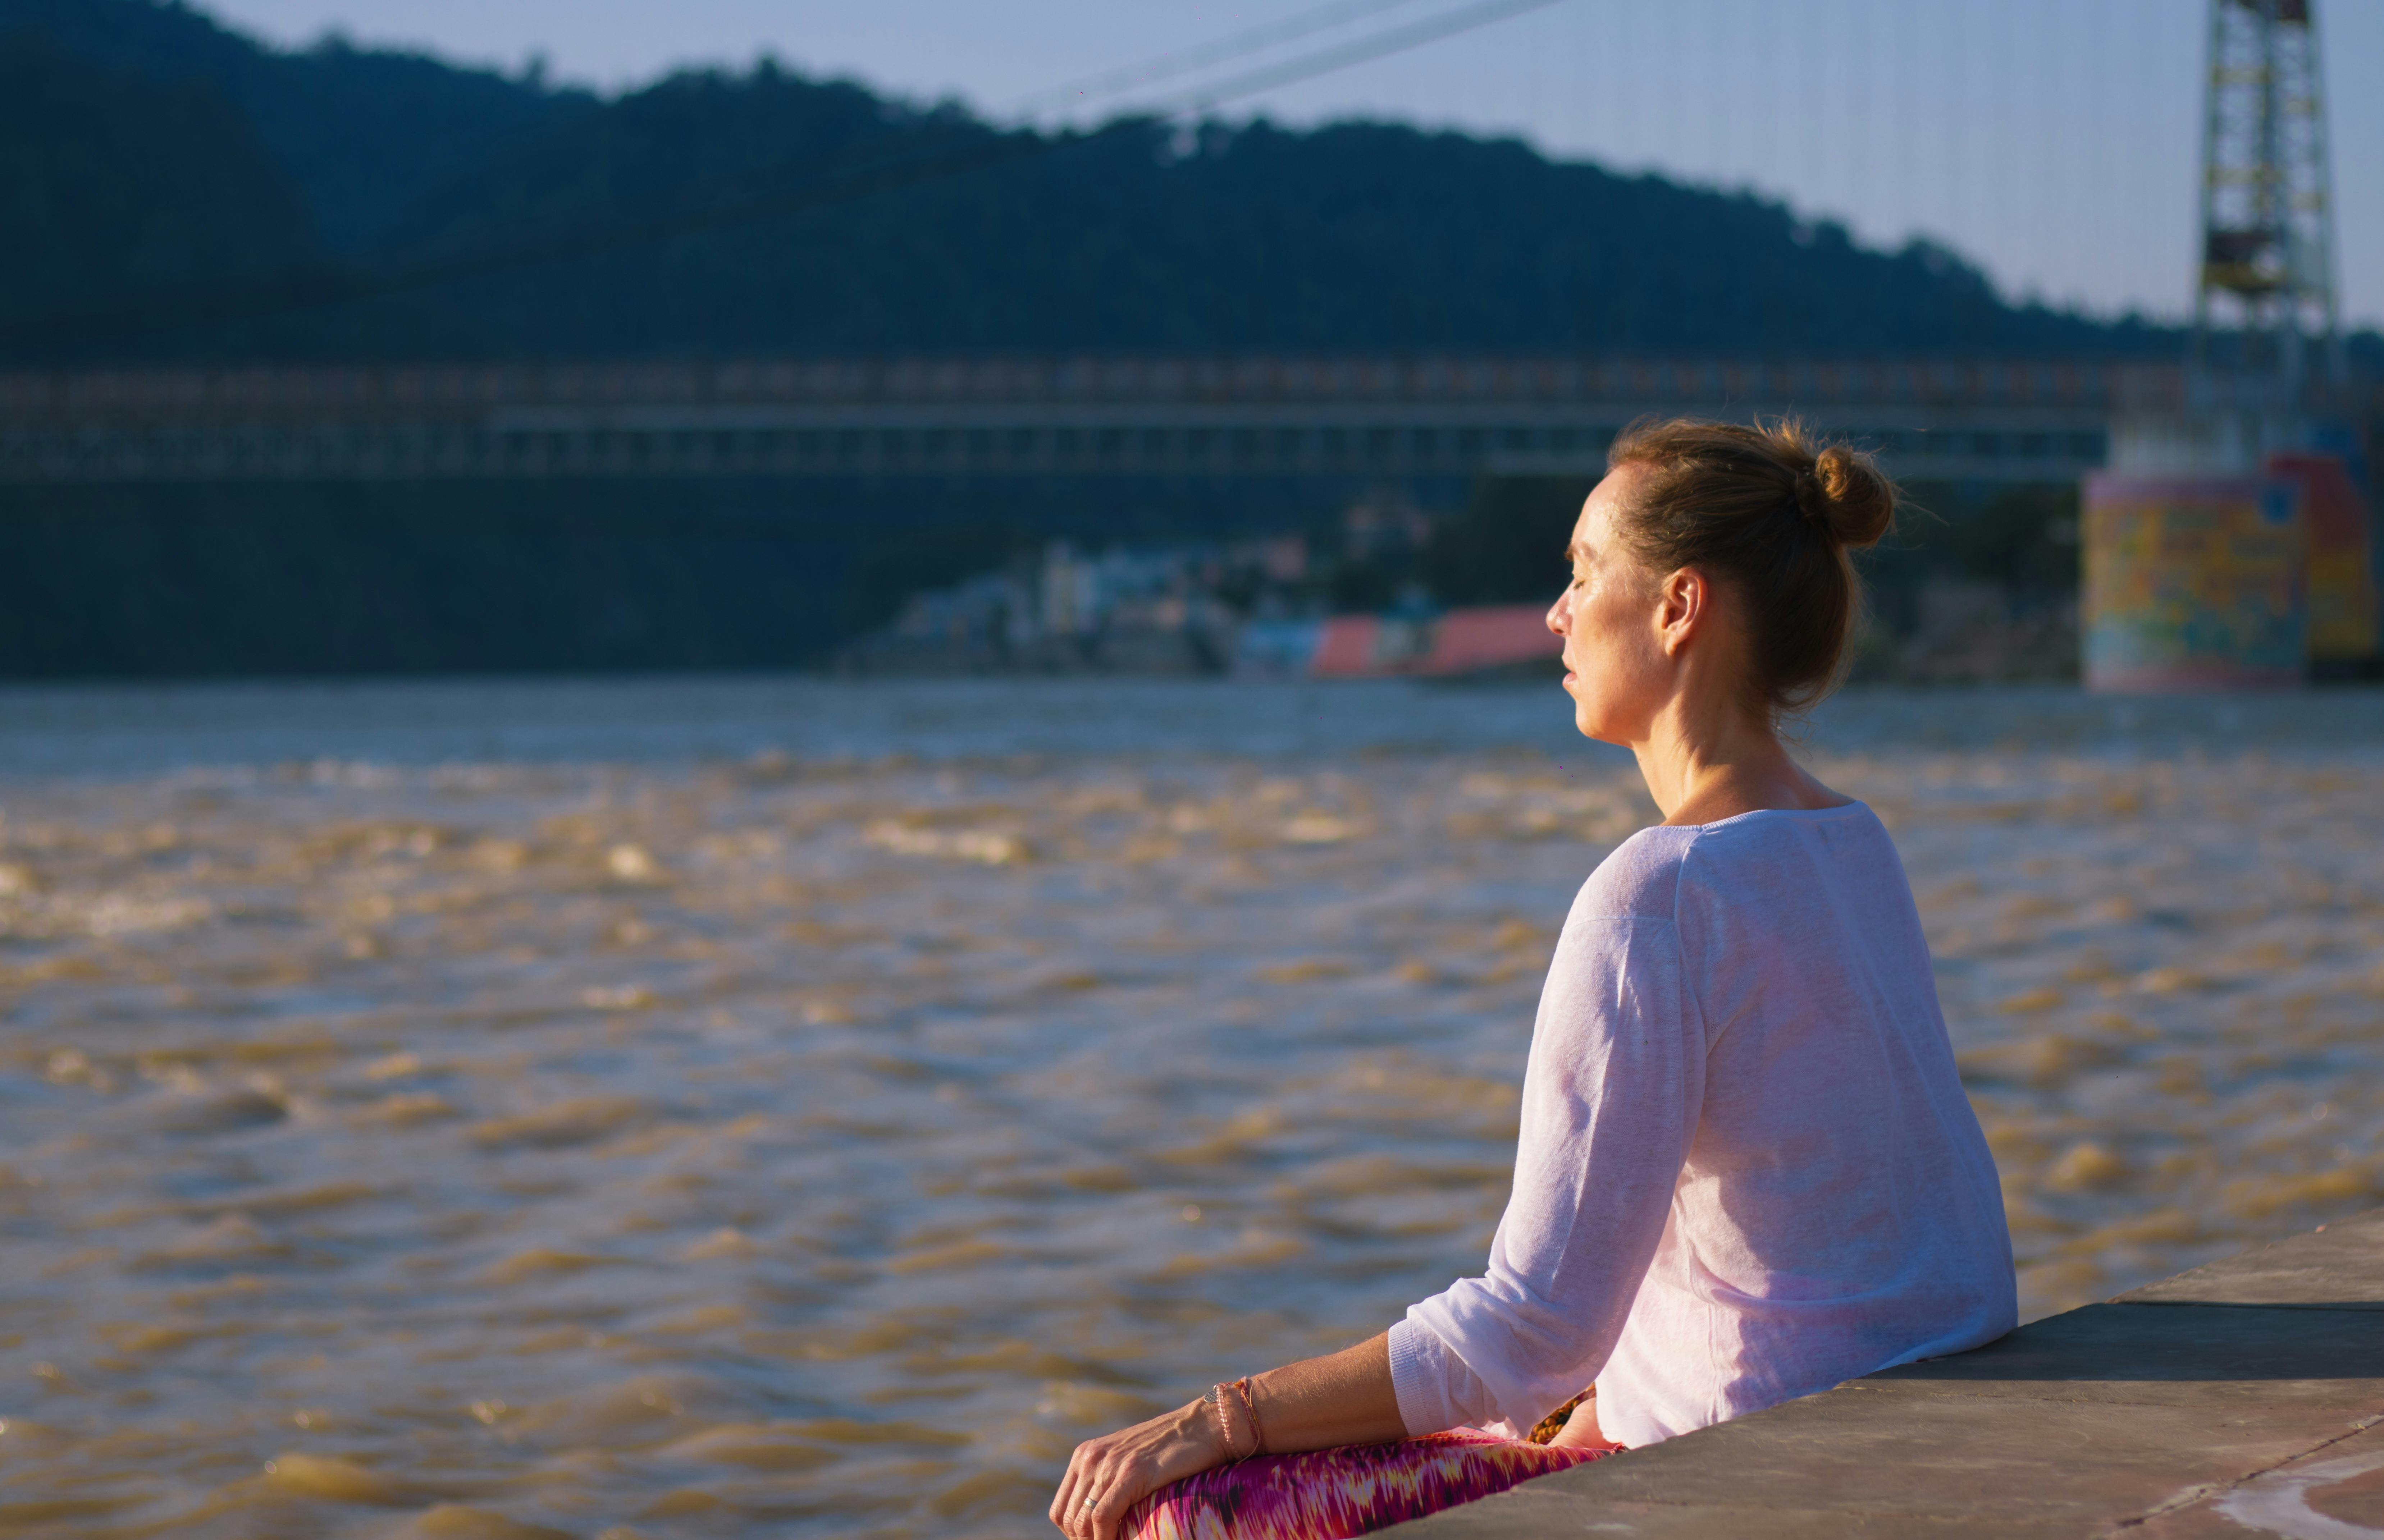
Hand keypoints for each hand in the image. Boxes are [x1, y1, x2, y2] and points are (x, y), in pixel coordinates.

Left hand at [1049, 1398, 1228, 1539]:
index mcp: (1085, 1455)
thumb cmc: (1173, 1450)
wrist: (1204, 1426)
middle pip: (1068, 1519)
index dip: (1073, 1535)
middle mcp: (1091, 1458)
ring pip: (1082, 1521)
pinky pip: (1103, 1517)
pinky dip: (1105, 1539)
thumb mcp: (1128, 1463)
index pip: (1060, 1509)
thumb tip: (1099, 1521)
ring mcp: (1109, 1464)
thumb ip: (1109, 1483)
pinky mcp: (1130, 1473)